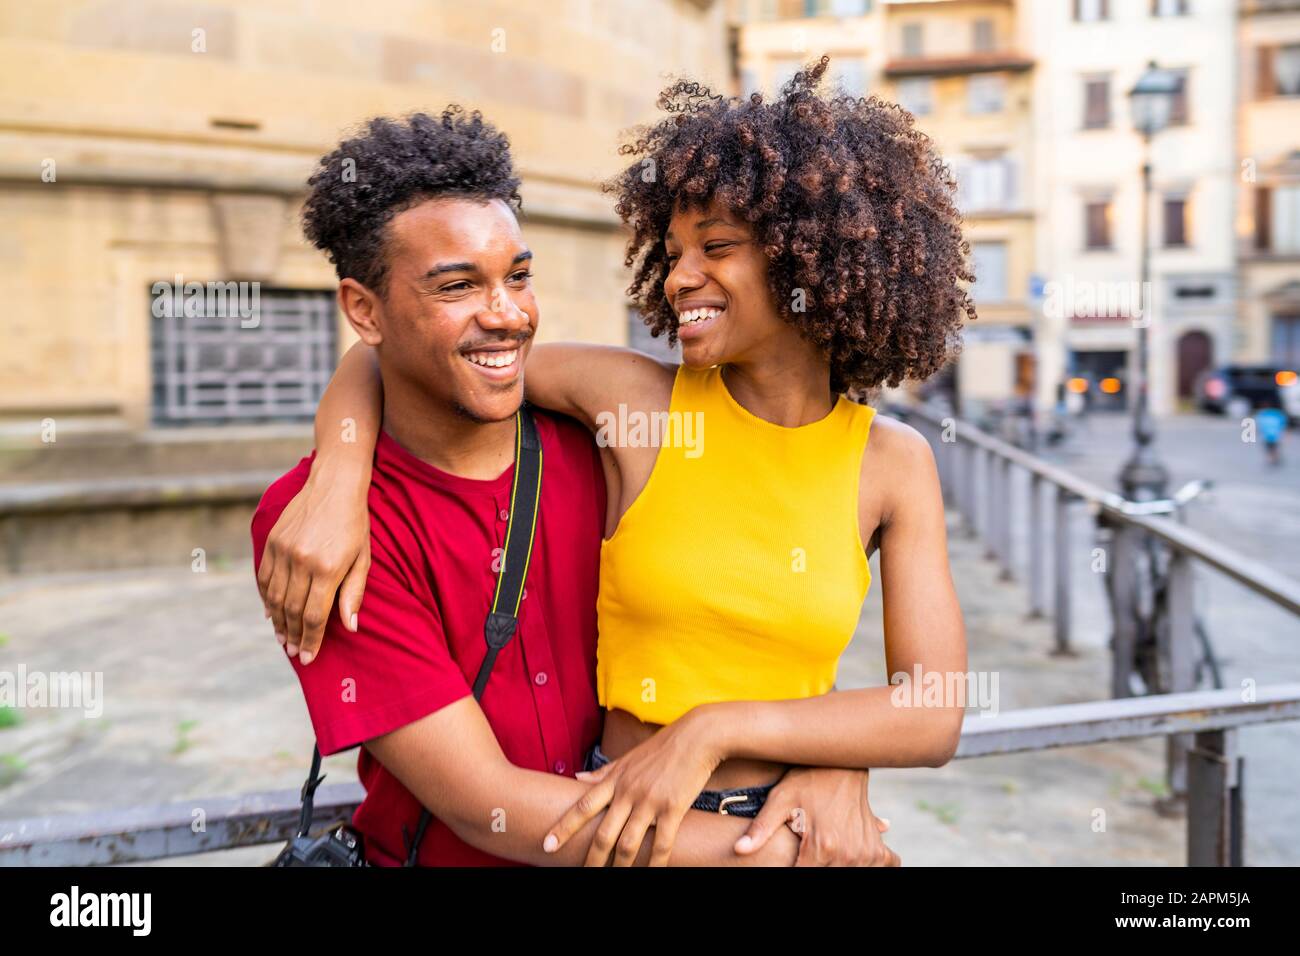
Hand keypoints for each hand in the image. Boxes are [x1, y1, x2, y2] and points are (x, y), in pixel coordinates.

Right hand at [257, 463, 370, 662]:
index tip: (308, 657)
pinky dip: (266, 598)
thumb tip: (351, 627)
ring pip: (275, 597)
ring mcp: (284, 550)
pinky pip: (265, 577)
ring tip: (283, 638)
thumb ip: (354, 593)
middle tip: (295, 653)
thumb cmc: (355, 523)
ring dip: (278, 621)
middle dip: (294, 636)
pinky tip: (271, 613)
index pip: (315, 615)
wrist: (334, 484)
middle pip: (292, 610)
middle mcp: (302, 561)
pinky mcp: (272, 541)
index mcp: (328, 568)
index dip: (311, 640)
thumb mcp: (363, 558)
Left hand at [544, 711, 722, 866]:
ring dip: (620, 867)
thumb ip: (602, 771)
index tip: (547, 845)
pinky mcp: (673, 808)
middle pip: (603, 834)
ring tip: (615, 880)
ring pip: (628, 844)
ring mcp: (649, 801)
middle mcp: (628, 792)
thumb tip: (576, 777)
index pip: (582, 807)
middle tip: (584, 876)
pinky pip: (661, 844)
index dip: (563, 828)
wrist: (697, 736)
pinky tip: (651, 874)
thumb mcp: (627, 758)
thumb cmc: (662, 747)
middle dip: (592, 861)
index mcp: (615, 780)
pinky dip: (655, 864)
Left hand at [734, 767, 898, 866]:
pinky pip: (884, 865)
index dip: (791, 869)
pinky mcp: (877, 845)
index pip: (803, 875)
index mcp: (822, 846)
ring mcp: (866, 851)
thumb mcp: (780, 799)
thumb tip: (738, 849)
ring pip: (852, 874)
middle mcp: (848, 852)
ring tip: (825, 847)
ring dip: (838, 866)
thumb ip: (761, 828)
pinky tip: (852, 855)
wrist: (841, 759)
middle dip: (813, 866)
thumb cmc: (806, 778)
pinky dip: (870, 863)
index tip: (791, 857)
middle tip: (807, 847)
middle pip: (828, 876)